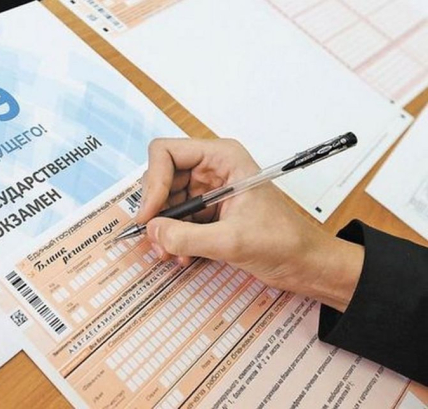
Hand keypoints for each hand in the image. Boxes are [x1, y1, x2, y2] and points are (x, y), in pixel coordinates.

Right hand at [137, 138, 363, 311]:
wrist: (305, 264)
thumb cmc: (283, 242)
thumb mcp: (232, 241)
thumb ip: (187, 236)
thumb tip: (152, 231)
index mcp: (222, 158)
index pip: (166, 153)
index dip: (152, 182)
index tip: (149, 215)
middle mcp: (211, 169)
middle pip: (161, 178)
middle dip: (155, 210)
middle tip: (155, 238)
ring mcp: (208, 191)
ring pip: (165, 202)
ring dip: (162, 229)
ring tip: (170, 253)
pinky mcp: (207, 212)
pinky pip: (176, 219)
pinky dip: (172, 238)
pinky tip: (182, 256)